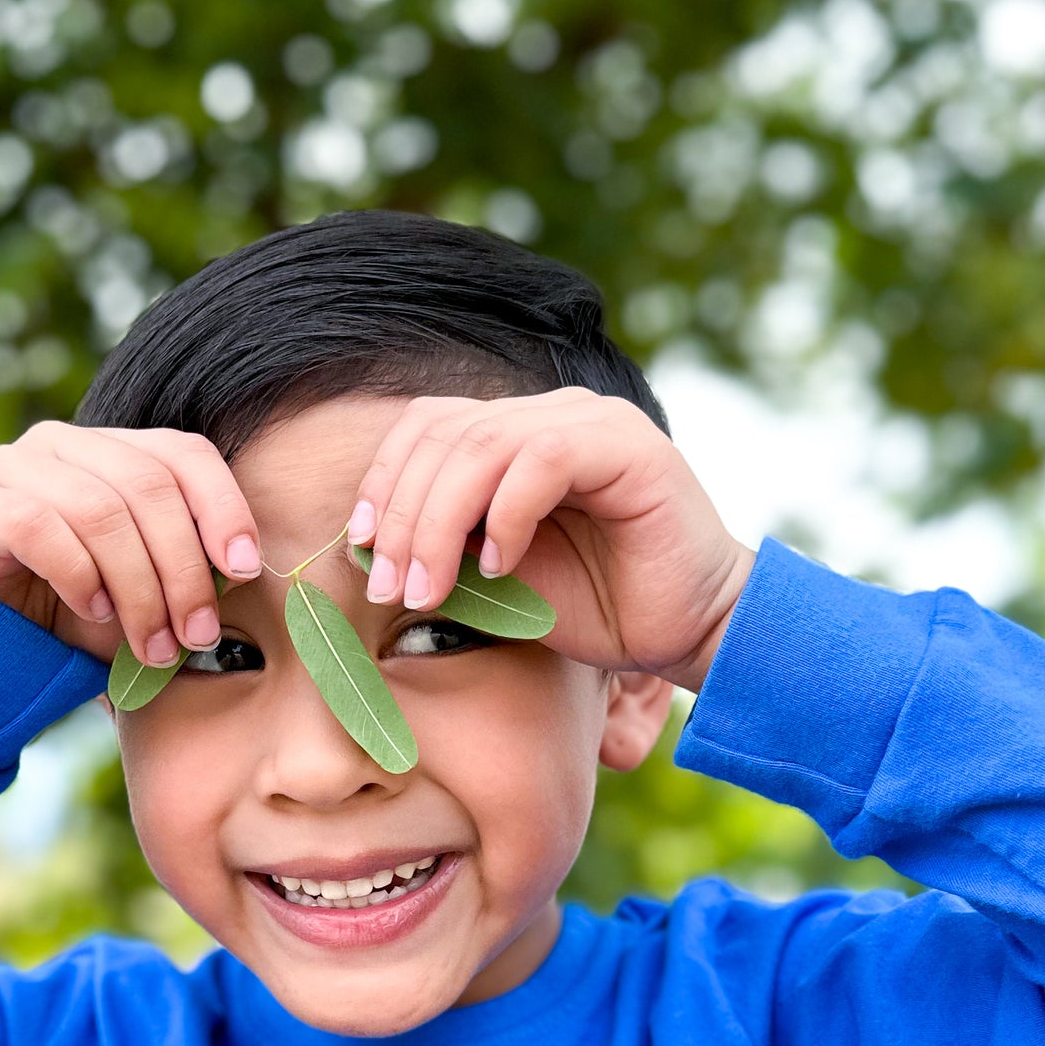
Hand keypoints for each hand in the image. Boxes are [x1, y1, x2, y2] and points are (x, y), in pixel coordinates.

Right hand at [0, 421, 263, 663]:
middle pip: (148, 486)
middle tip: (195, 635)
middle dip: (182, 568)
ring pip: (100, 511)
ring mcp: (14, 466)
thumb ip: (185, 571)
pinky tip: (92, 612)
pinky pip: (40, 528)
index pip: (184, 452)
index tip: (243, 569)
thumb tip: (245, 574)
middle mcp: (64, 443)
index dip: (223, 506)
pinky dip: (78, 575)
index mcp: (114, 451)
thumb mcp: (143, 590)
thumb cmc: (71, 612)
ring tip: (150, 645)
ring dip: (137, 588)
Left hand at [349, 389, 754, 690]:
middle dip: (400, 514)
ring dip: (439, 521)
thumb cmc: (597, 608)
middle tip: (388, 584)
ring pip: (483, 443)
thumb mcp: (496, 580)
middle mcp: (552, 413)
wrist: (686, 631)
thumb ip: (444, 550)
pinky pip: (543, 459)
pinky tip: (499, 565)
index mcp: (517, 433)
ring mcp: (591, 422)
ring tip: (430, 586)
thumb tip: (366, 548)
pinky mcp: (630, 446)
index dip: (383, 482)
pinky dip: (506, 515)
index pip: (428, 426)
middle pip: (445, 433)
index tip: (358, 550)